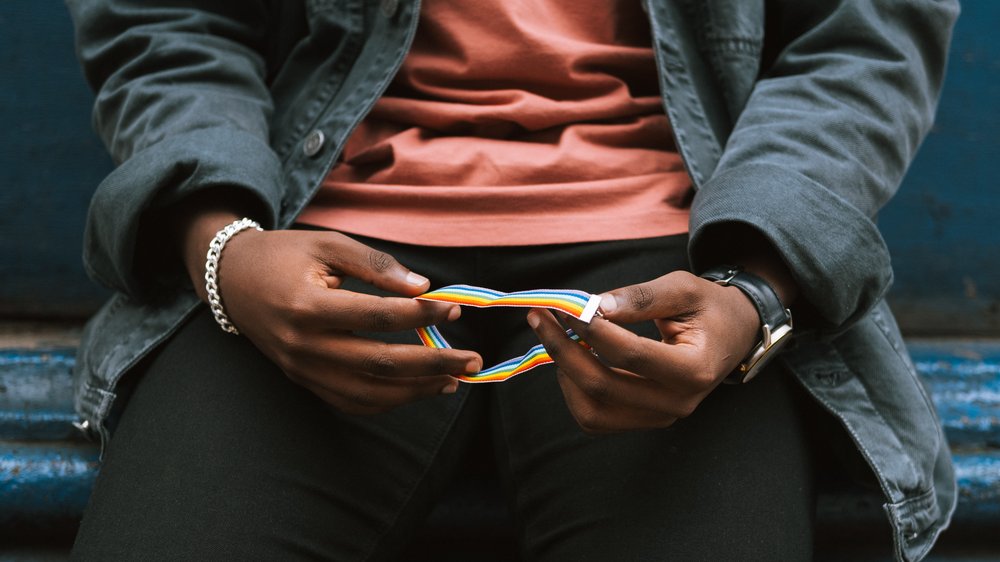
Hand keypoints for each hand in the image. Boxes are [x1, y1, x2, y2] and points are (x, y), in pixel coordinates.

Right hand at [178, 211, 481, 414]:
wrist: (233, 281)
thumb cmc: (286, 256)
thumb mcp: (330, 244)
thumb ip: (377, 264)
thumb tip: (424, 288)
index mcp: (308, 304)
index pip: (377, 315)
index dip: (420, 315)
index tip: (454, 309)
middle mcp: (303, 344)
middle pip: (378, 363)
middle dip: (432, 364)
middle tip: (472, 360)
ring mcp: (302, 369)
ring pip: (368, 392)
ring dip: (416, 390)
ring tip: (454, 379)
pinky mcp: (304, 381)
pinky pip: (351, 402)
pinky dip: (389, 400)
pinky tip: (419, 389)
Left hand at [526, 270, 760, 433]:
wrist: (730, 336)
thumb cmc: (707, 308)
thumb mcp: (683, 289)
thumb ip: (640, 297)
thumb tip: (594, 306)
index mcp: (694, 369)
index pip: (632, 354)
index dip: (593, 330)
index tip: (566, 306)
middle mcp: (677, 403)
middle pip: (604, 386)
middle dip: (563, 349)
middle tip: (540, 316)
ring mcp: (659, 417)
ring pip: (592, 410)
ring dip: (564, 371)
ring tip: (554, 335)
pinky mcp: (642, 421)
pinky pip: (594, 417)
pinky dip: (573, 389)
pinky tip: (571, 357)